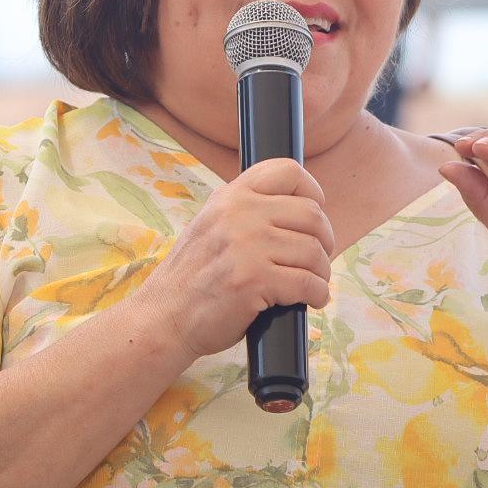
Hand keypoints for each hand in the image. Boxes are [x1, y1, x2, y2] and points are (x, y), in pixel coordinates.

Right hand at [136, 158, 339, 361]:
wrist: (163, 317)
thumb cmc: (194, 277)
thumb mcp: (212, 225)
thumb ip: (246, 212)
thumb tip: (300, 210)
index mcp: (231, 197)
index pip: (288, 170)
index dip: (312, 191)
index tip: (316, 212)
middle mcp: (238, 214)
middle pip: (311, 214)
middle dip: (324, 240)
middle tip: (318, 259)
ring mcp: (246, 247)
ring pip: (314, 252)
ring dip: (321, 272)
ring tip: (313, 283)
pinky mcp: (254, 281)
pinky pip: (308, 283)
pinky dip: (317, 294)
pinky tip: (311, 300)